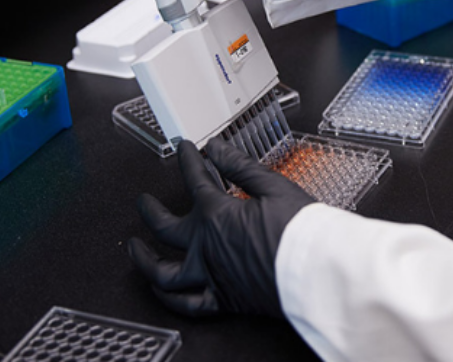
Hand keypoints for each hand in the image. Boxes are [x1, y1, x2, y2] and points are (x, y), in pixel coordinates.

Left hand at [128, 138, 313, 316]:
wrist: (318, 271)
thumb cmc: (302, 232)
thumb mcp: (274, 187)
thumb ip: (240, 167)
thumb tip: (216, 149)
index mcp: (218, 216)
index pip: (194, 180)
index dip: (187, 161)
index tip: (184, 151)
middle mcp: (206, 247)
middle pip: (164, 227)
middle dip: (150, 209)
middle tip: (144, 201)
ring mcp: (211, 275)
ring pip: (163, 273)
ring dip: (144, 259)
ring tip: (135, 250)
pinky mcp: (223, 299)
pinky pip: (186, 304)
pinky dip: (168, 298)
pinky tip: (161, 291)